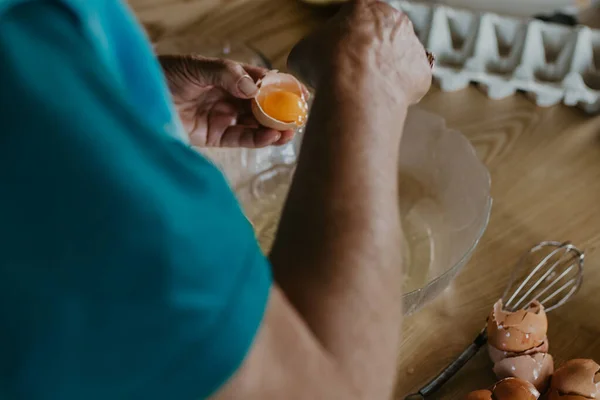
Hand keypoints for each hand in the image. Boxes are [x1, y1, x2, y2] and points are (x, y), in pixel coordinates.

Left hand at [159, 55, 294, 147]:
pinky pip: (241, 139)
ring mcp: (222, 117)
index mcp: (226, 76)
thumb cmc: (163, 76)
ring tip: (289, 131)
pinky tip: (271, 137)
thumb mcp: (194, 67)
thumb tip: (253, 88)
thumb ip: (225, 74)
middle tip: (299, 117)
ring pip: (255, 124)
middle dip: (281, 112)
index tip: (299, 91)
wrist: (136, 100)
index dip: (280, 86)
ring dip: (273, 128)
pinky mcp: (214, 137)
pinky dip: (257, 139)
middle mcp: (228, 97)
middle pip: (261, 105)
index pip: (259, 80)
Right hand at [288, 0, 431, 104]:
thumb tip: (313, 64)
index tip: (337, 57)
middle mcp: (395, 20)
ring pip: (398, 59)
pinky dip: (398, 92)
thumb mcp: (303, 52)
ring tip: (366, 92)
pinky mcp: (422, 73)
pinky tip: (381, 100)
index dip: (344, 40)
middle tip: (352, 76)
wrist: (356, 91)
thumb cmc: (327, 65)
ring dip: (386, 73)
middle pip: (381, 36)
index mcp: (365, 7)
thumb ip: (314, 50)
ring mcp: (413, 46)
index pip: (355, 19)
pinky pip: (410, 83)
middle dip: (369, 54)